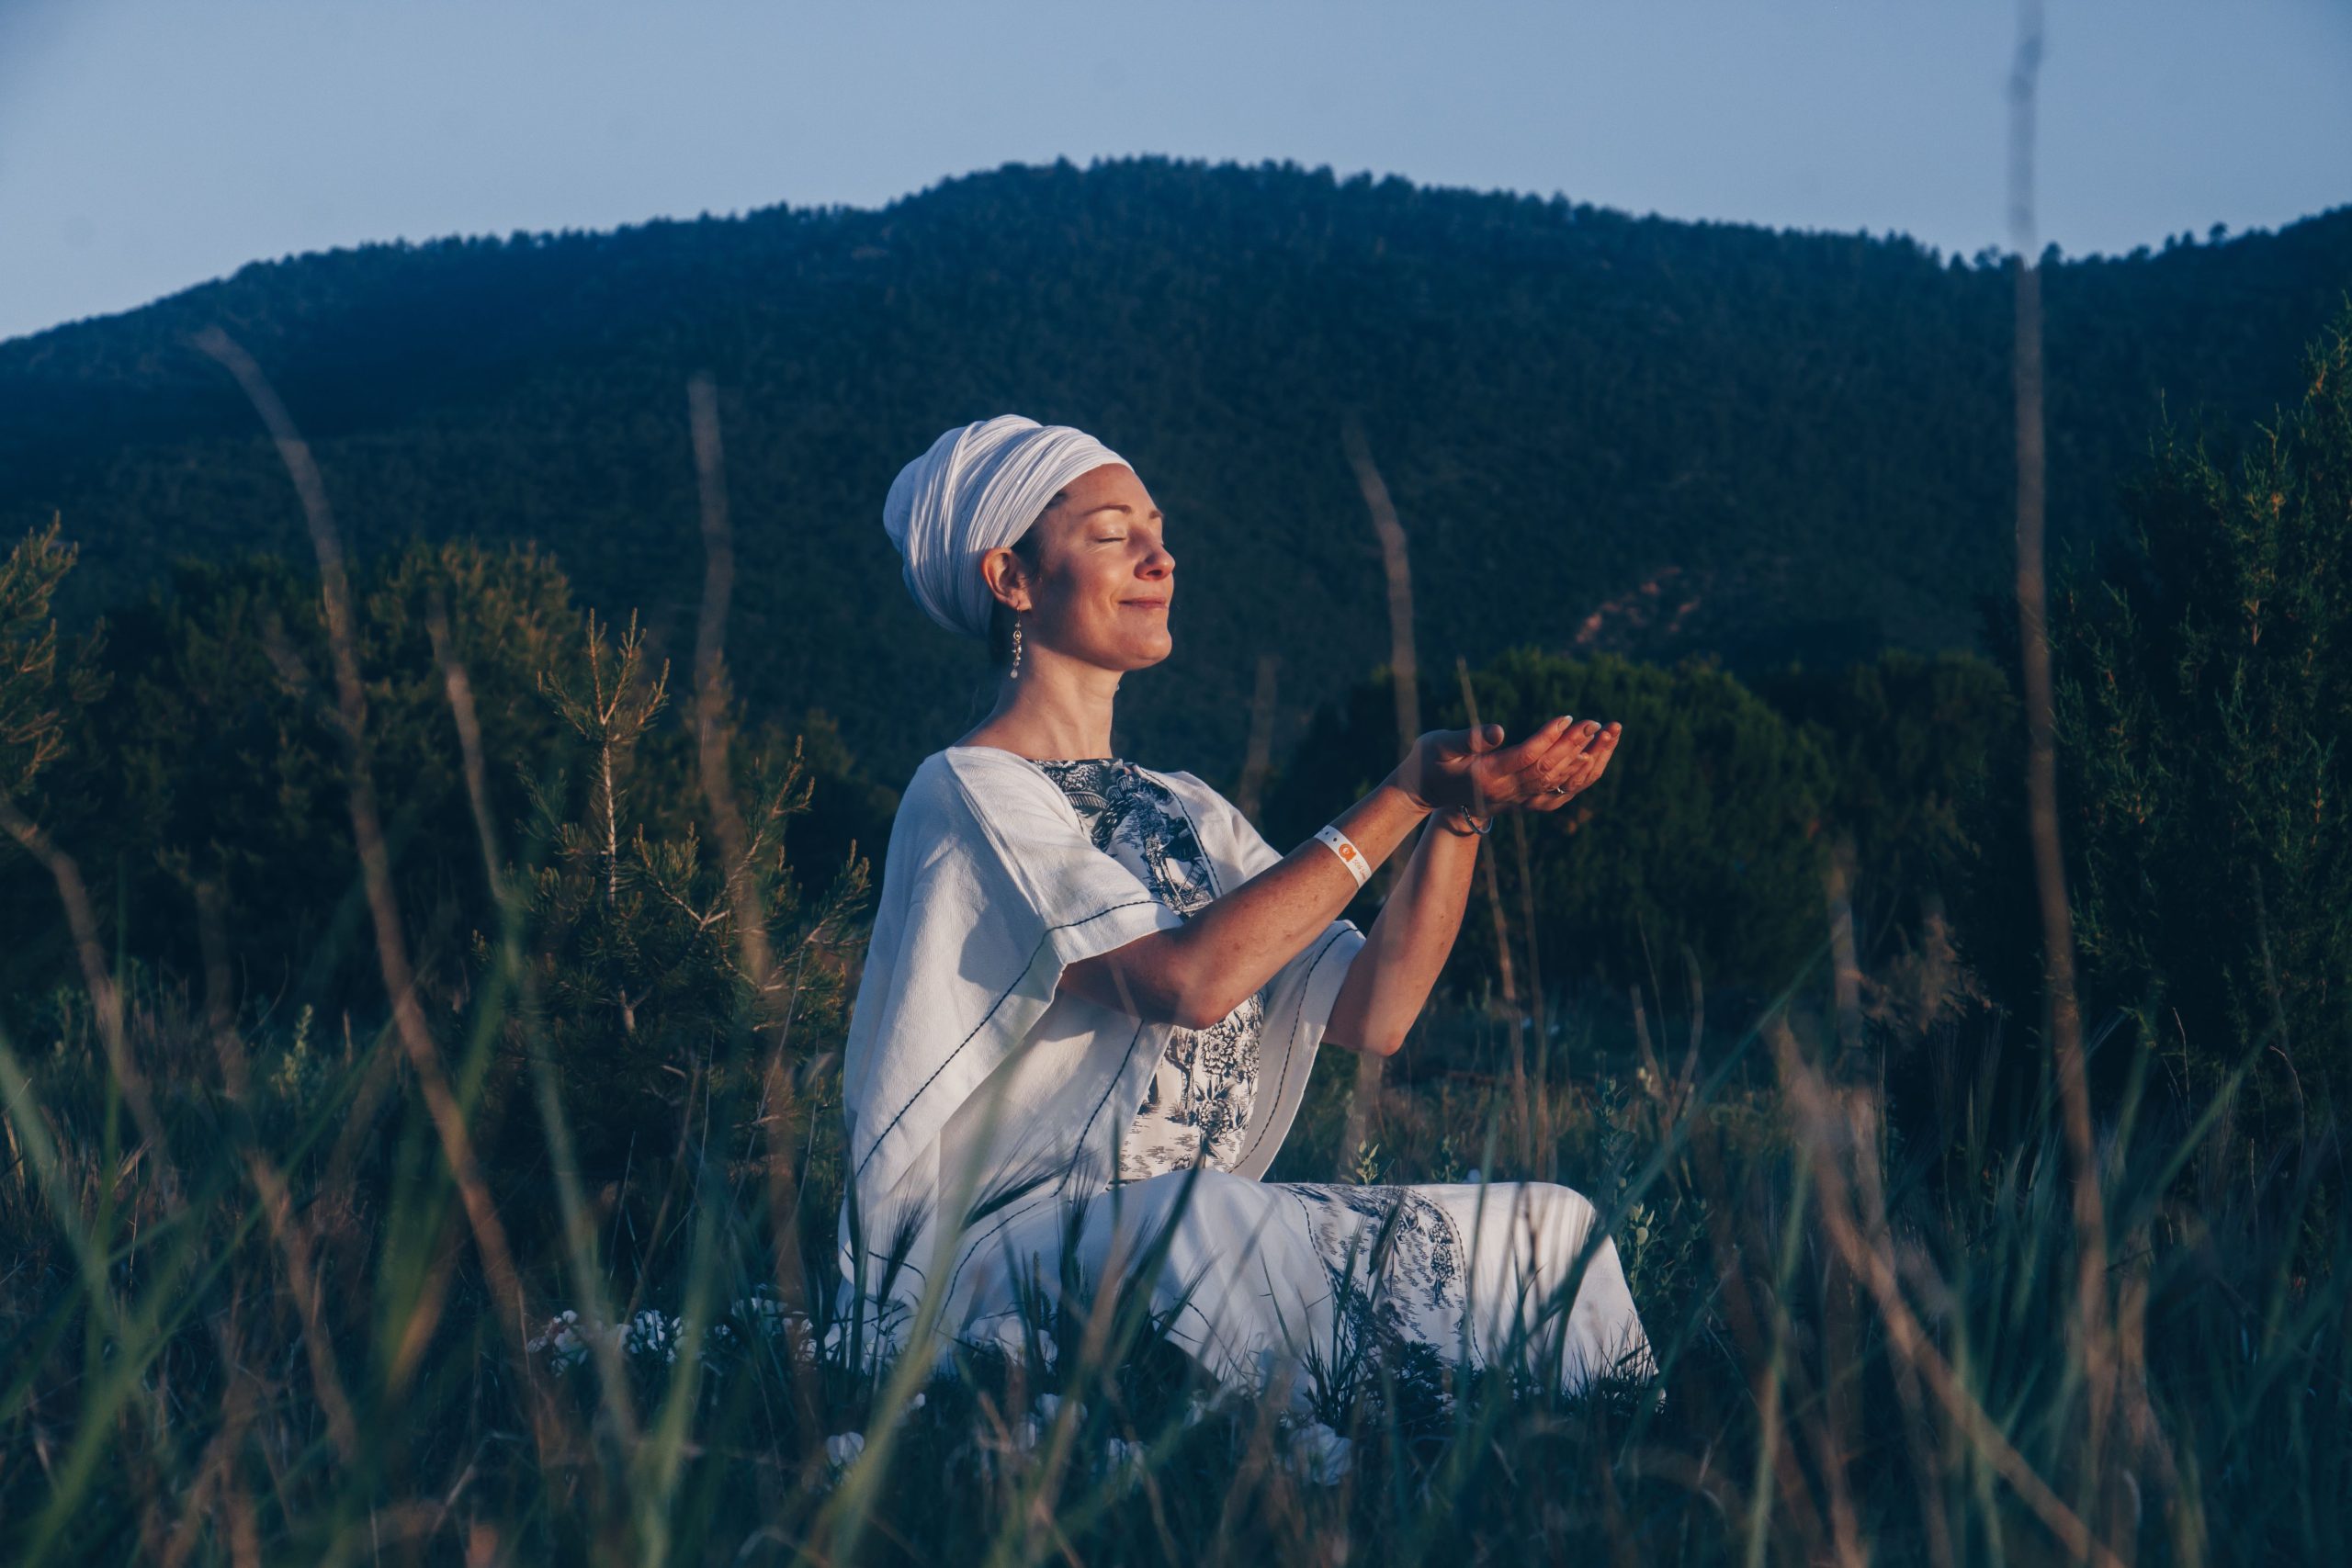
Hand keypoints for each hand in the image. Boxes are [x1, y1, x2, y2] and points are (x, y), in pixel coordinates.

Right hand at [1391, 716, 1621, 816]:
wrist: (1425, 793)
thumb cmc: (1428, 761)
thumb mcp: (1438, 745)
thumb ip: (1467, 738)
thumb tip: (1499, 731)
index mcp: (1486, 776)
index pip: (1526, 757)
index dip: (1548, 737)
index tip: (1568, 717)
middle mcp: (1504, 792)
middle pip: (1546, 770)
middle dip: (1572, 745)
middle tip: (1594, 723)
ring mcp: (1513, 800)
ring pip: (1555, 783)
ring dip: (1580, 760)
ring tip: (1601, 736)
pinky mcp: (1519, 801)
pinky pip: (1554, 794)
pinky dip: (1575, 780)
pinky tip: (1590, 762)